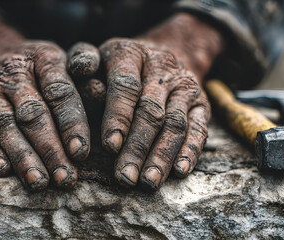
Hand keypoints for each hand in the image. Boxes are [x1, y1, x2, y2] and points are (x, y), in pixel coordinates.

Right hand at [0, 13, 89, 190]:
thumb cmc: (37, 66)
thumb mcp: (61, 56)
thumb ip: (84, 68)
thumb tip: (102, 88)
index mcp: (43, 58)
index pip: (59, 92)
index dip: (71, 123)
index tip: (81, 153)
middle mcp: (14, 73)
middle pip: (33, 114)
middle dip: (50, 149)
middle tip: (64, 177)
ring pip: (6, 126)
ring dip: (23, 156)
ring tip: (39, 181)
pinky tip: (2, 170)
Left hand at [68, 13, 222, 189]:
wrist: (160, 55)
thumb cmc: (117, 65)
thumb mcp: (98, 57)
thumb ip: (82, 64)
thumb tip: (82, 76)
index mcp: (131, 53)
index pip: (126, 85)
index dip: (118, 116)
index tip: (110, 146)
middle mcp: (162, 67)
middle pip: (151, 110)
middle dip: (137, 146)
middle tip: (124, 176)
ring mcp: (185, 86)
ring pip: (175, 123)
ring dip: (162, 155)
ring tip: (148, 182)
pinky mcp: (202, 103)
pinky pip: (199, 128)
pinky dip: (190, 151)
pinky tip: (179, 172)